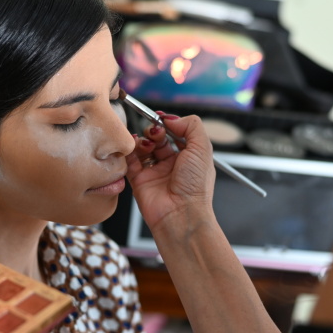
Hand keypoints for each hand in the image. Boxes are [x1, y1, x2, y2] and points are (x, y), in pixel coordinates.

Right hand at [126, 114, 216, 229]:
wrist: (181, 214)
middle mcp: (171, 164)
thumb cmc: (195, 187)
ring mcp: (154, 172)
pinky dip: (129, 151)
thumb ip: (191, 126)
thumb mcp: (203, 148)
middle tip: (155, 132)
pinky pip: (129, 161)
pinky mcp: (139, 180)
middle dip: (154, 130)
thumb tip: (171, 118)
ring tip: (147, 144)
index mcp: (188, 157)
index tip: (161, 118)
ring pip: (142, 147)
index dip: (167, 124)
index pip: (175, 133)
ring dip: (142, 140)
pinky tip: (132, 147)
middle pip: (157, 138)